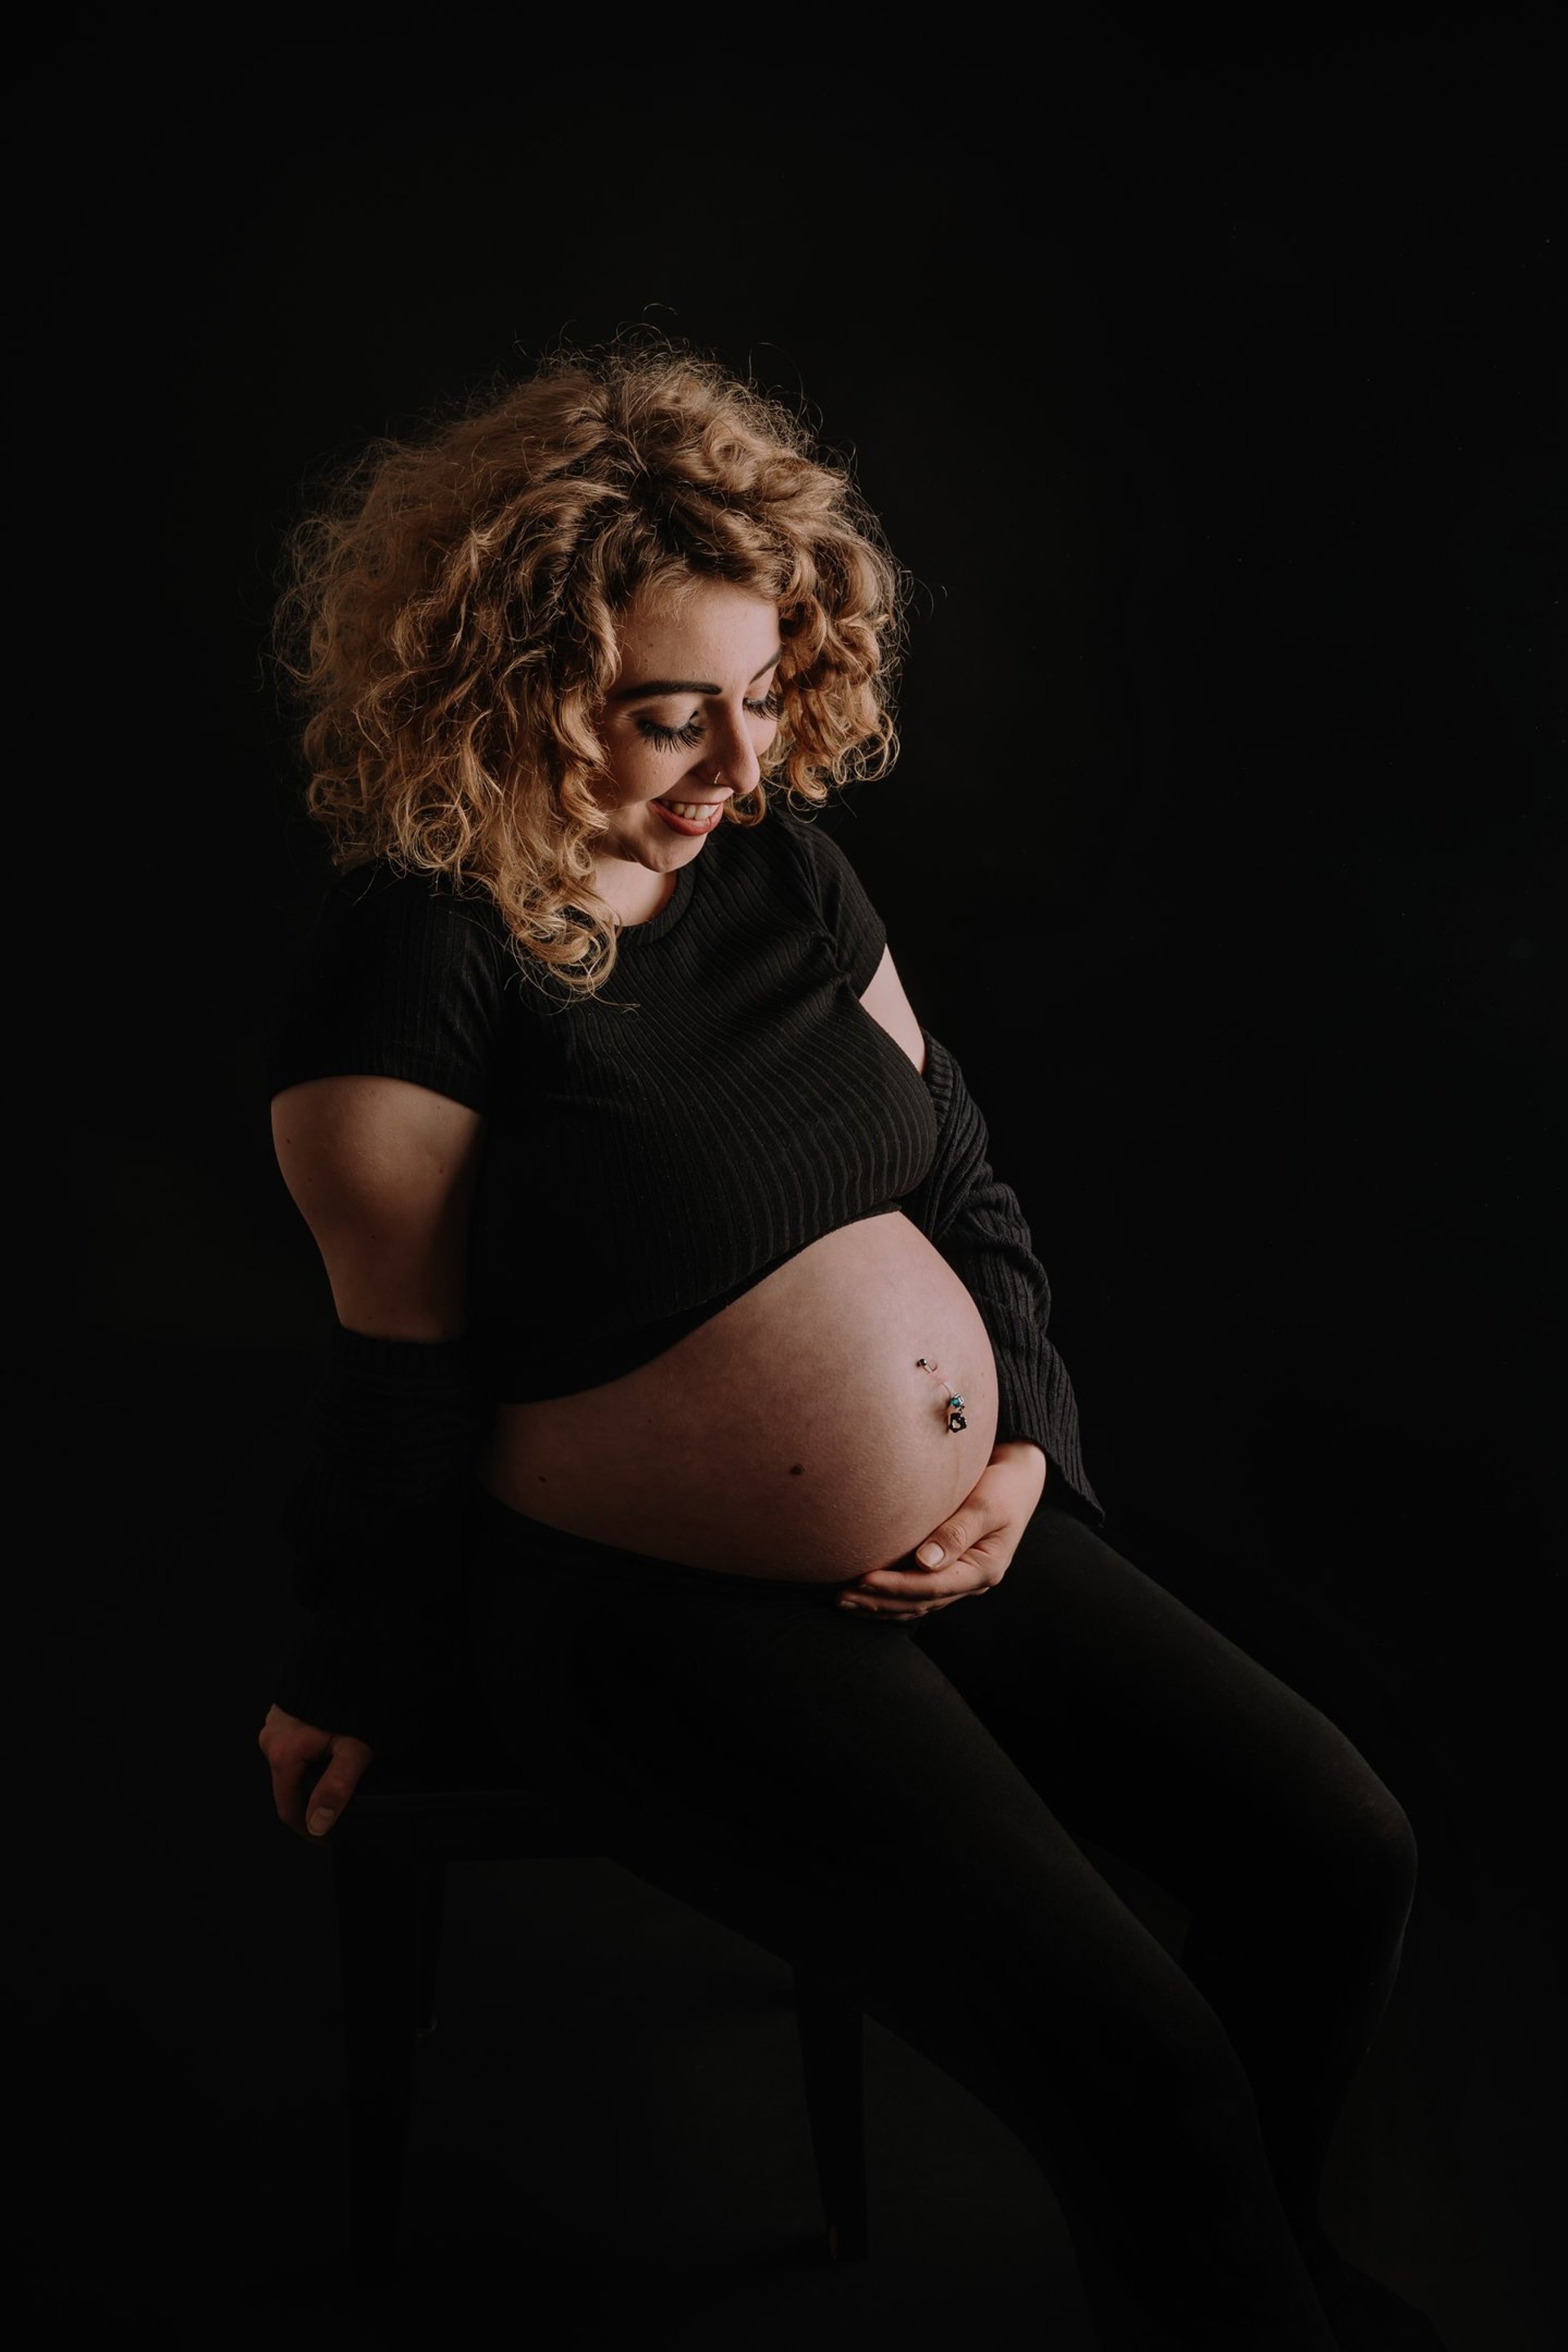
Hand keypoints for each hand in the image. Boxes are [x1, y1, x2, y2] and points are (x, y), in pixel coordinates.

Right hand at [258, 1702, 374, 1839]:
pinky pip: (292, 1746)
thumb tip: (318, 1824)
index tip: (330, 1839)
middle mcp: (270, 1739)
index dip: (309, 1830)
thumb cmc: (353, 1699)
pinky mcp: (284, 1713)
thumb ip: (336, 1788)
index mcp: (281, 1753)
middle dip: (311, 1803)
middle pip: (288, 1787)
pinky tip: (330, 1754)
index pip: (288, 1809)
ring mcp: (274, 1724)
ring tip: (338, 1781)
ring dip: (311, 1779)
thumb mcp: (354, 1749)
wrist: (351, 1654)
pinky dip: (309, 1758)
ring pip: (290, 1767)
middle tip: (339, 1810)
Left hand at [837, 1442, 1047, 1619]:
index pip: (933, 1585)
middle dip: (880, 1602)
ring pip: (916, 1603)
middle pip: (920, 1601)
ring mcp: (960, 1580)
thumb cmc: (1003, 1486)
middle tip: (841, 1598)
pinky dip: (890, 1597)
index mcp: (984, 1569)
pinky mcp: (949, 1570)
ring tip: (844, 1602)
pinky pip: (917, 1593)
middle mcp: (971, 1581)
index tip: (863, 1579)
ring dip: (880, 1605)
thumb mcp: (986, 1505)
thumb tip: (925, 1562)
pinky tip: (865, 1595)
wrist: (1019, 1478)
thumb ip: (957, 1532)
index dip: (896, 1586)